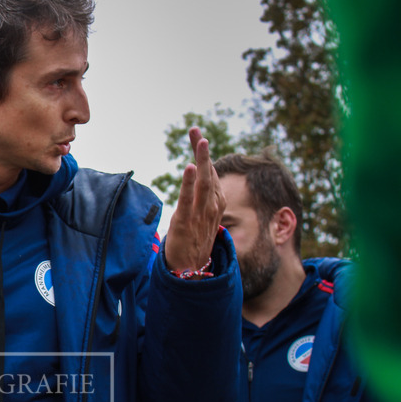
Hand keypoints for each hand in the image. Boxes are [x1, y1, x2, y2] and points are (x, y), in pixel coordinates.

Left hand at [164, 127, 225, 273]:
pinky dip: (190, 183)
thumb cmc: (194, 241)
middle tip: (197, 132)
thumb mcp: (200, 217)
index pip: (211, 173)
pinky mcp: (185, 221)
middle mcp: (211, 206)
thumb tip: (198, 184)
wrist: (191, 269)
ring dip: (202, 161)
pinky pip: (189, 199)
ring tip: (200, 142)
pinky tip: (190, 168)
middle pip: (209, 173)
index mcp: (215, 203)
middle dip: (203, 151)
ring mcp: (200, 213)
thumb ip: (200, 199)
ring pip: (204, 182)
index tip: (197, 136)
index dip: (204, 155)